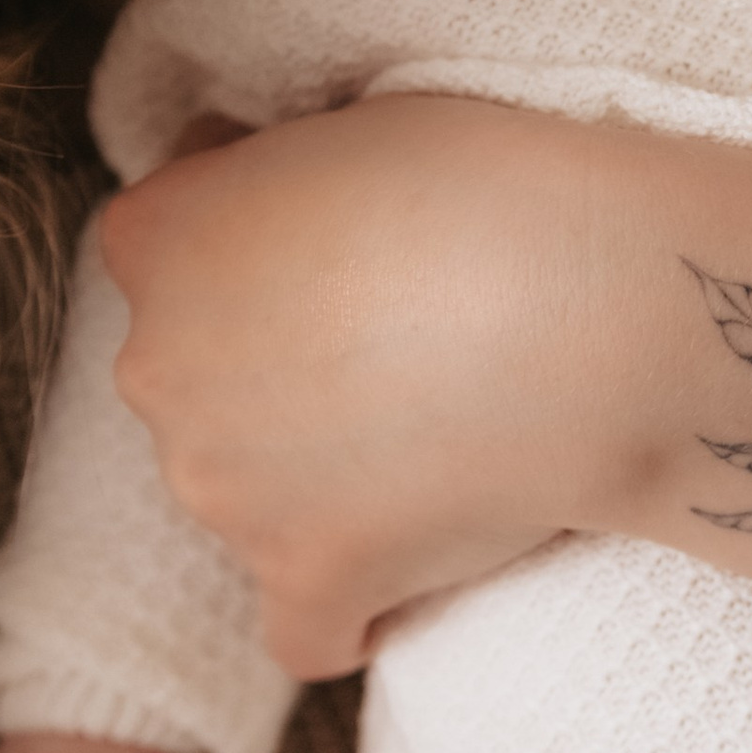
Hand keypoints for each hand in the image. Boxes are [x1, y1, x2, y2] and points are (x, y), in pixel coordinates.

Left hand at [102, 97, 751, 680]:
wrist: (592, 308)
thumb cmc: (492, 189)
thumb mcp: (349, 127)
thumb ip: (270, 179)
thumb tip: (266, 206)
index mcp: (159, 238)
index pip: (163, 248)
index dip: (251, 249)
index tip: (336, 250)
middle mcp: (159, 368)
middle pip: (195, 383)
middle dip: (273, 375)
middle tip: (400, 350)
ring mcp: (227, 489)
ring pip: (246, 498)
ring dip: (315, 482)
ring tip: (437, 443)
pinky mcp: (311, 578)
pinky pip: (305, 625)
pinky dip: (349, 606)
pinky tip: (407, 567)